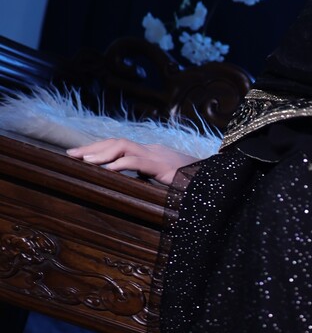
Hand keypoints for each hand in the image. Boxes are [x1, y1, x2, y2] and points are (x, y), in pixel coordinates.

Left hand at [65, 137, 194, 185]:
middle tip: (72, 154)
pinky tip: (107, 170)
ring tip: (84, 160)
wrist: (218, 182)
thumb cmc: (195, 186)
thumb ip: (152, 183)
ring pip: (123, 145)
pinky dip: (120, 163)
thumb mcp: (169, 183)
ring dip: (101, 153)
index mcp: (153, 154)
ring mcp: (158, 156)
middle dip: (92, 147)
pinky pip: (137, 161)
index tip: (82, 156)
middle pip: (117, 141)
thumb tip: (133, 191)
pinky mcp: (164, 166)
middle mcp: (153, 150)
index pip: (121, 145)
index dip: (100, 149)